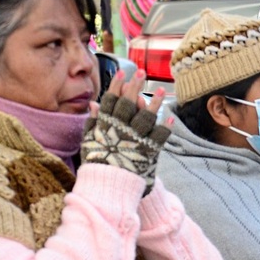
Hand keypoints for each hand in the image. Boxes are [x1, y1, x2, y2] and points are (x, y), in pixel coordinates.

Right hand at [81, 70, 169, 193]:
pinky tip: (171, 118)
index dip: (116, 86)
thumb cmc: (97, 165)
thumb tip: (94, 104)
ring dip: (154, 102)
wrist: (108, 188)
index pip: (111, 101)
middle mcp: (120, 130)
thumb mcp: (89, 142)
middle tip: (141, 72)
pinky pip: (159, 137)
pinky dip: (165, 128)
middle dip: (134, 86)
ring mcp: (135, 140)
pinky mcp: (148, 152)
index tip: (121, 73)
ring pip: (146, 117)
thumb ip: (92, 123)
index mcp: (105, 126)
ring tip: (160, 90)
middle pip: (128, 103)